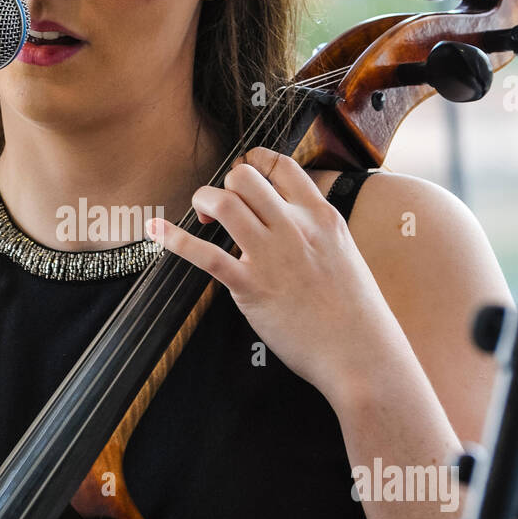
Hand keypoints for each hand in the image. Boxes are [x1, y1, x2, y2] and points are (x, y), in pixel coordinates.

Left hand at [147, 147, 394, 400]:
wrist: (362, 355)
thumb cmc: (356, 316)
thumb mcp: (346, 257)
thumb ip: (318, 236)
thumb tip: (292, 228)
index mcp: (323, 217)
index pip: (282, 165)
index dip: (254, 163)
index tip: (243, 177)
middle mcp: (297, 228)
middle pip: (246, 176)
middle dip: (225, 185)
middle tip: (220, 209)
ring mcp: (273, 256)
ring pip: (225, 201)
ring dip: (204, 202)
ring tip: (202, 219)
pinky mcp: (251, 287)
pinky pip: (205, 254)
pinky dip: (174, 240)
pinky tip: (155, 233)